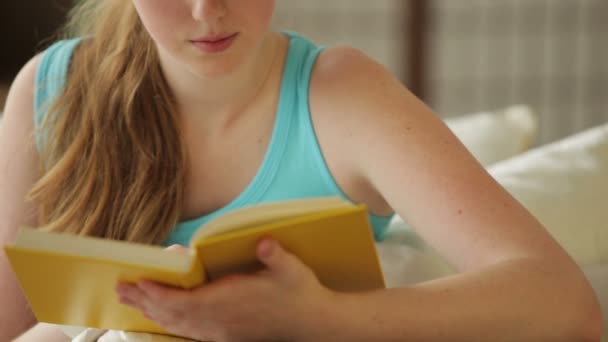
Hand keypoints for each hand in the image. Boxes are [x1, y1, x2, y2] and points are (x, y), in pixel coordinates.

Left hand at [116, 238, 336, 340]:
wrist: (313, 323)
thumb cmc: (301, 293)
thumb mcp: (292, 270)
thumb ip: (275, 256)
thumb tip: (264, 243)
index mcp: (231, 302)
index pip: (185, 301)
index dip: (159, 293)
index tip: (138, 282)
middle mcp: (221, 321)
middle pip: (174, 314)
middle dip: (146, 301)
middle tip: (121, 289)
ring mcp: (222, 331)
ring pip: (179, 325)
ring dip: (153, 313)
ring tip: (132, 302)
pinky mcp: (226, 336)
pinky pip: (190, 332)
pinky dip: (170, 323)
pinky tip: (162, 318)